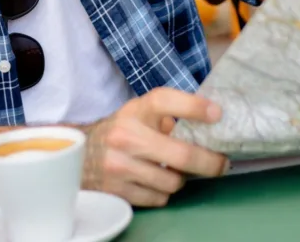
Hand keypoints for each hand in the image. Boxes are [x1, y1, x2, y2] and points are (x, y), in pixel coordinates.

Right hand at [82, 88, 227, 206]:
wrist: (77, 155)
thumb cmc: (120, 131)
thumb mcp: (138, 114)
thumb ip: (167, 116)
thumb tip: (209, 121)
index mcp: (135, 111)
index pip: (164, 101)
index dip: (193, 106)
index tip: (217, 114)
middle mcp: (126, 136)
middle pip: (181, 155)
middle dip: (210, 162)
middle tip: (222, 163)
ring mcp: (120, 166)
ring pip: (173, 182)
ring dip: (180, 178)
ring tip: (174, 171)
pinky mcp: (118, 190)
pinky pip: (159, 198)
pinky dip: (163, 192)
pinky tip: (156, 181)